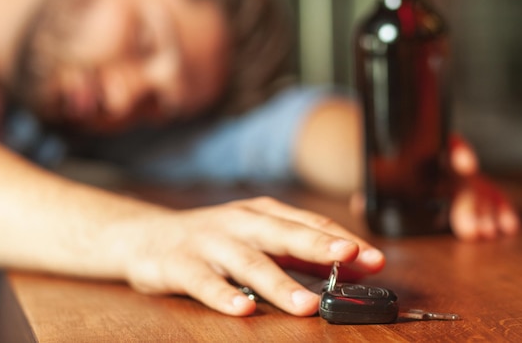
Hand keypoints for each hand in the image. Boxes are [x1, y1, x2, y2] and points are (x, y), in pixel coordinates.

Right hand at [117, 197, 384, 316]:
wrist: (147, 236)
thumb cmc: (215, 239)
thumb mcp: (258, 238)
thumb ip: (301, 253)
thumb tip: (354, 268)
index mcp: (262, 213)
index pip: (308, 224)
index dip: (341, 240)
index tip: (374, 258)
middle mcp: (239, 223)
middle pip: (283, 233)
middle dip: (318, 246)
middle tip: (351, 258)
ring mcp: (209, 242)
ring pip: (248, 261)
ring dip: (279, 282)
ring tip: (306, 303)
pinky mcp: (180, 264)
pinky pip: (204, 282)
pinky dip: (224, 295)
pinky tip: (243, 309)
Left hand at [350, 134, 519, 240]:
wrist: (391, 167)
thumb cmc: (384, 173)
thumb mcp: (376, 179)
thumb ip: (371, 192)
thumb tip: (360, 203)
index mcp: (424, 150)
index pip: (445, 143)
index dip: (458, 152)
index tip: (465, 165)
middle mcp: (445, 161)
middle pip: (462, 177)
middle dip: (469, 204)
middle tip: (471, 230)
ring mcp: (459, 176)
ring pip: (479, 188)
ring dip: (486, 210)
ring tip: (490, 232)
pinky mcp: (469, 190)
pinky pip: (488, 196)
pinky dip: (498, 209)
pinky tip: (508, 224)